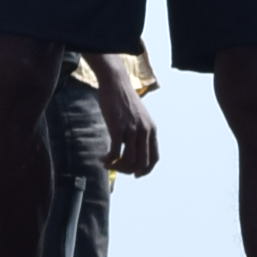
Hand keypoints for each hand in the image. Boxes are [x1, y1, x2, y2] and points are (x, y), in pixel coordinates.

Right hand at [94, 58, 158, 176]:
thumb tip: (132, 148)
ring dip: (117, 168)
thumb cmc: (124, 99)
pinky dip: (108, 161)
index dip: (146, 170)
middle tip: (117, 168)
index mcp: (151, 129)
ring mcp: (131, 130)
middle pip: (142, 164)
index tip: (135, 174)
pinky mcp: (118, 128)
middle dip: (129, 171)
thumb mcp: (138, 117)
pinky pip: (115, 153)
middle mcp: (144, 131)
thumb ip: (138, 132)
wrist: (115, 82)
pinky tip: (102, 159)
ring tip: (107, 164)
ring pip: (129, 162)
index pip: (154, 158)